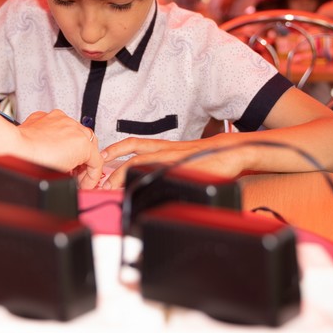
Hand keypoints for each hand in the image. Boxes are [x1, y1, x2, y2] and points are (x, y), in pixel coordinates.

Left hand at [15, 108, 102, 188]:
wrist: (13, 149)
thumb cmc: (34, 162)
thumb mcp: (64, 175)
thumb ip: (77, 173)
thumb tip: (75, 175)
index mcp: (82, 143)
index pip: (97, 162)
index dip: (92, 177)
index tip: (85, 183)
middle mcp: (73, 127)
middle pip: (89, 144)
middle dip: (84, 160)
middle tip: (76, 174)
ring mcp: (59, 119)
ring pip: (74, 132)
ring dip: (71, 146)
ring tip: (63, 160)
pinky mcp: (45, 117)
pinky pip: (57, 125)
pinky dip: (57, 135)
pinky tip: (50, 146)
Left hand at [99, 135, 242, 189]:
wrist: (229, 152)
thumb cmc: (205, 157)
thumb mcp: (180, 159)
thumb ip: (164, 165)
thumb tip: (148, 178)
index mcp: (163, 147)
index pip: (134, 144)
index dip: (116, 148)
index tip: (102, 156)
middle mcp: (165, 149)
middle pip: (134, 153)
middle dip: (115, 165)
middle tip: (102, 180)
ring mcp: (173, 157)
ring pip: (143, 161)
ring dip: (125, 173)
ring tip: (113, 185)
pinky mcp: (182, 167)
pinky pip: (161, 172)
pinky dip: (148, 179)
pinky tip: (140, 188)